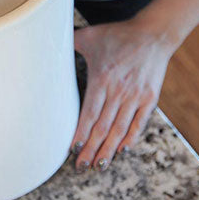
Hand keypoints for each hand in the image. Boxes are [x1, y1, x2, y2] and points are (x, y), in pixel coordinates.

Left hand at [71, 18, 174, 171]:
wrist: (152, 34)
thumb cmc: (117, 34)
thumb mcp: (90, 35)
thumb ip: (69, 40)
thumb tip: (45, 33)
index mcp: (102, 78)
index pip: (89, 113)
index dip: (80, 133)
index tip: (72, 148)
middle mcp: (119, 91)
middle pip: (103, 127)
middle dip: (91, 148)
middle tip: (81, 166)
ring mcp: (136, 97)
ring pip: (120, 130)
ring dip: (109, 150)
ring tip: (98, 165)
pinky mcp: (150, 99)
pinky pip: (139, 123)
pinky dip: (131, 138)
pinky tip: (122, 150)